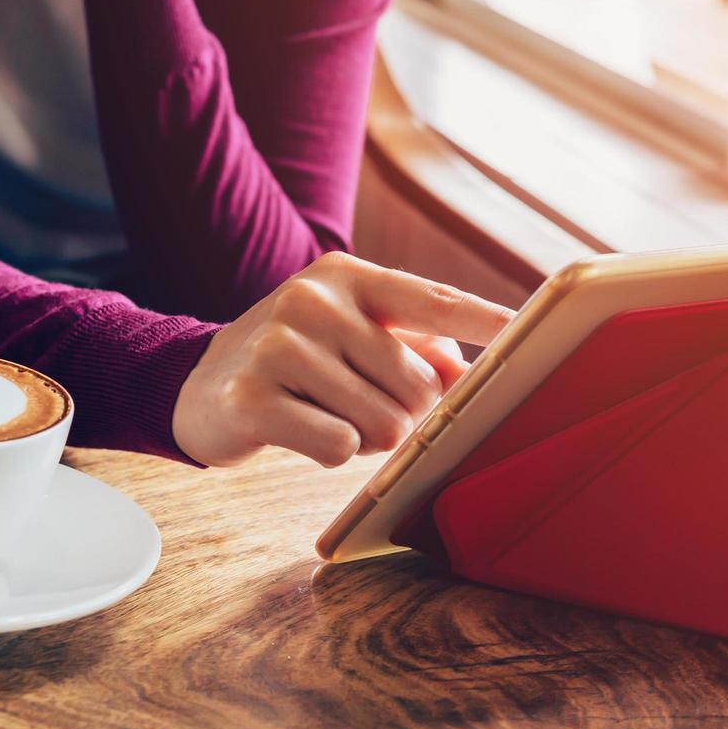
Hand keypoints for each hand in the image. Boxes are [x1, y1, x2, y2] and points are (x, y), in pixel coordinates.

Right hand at [173, 253, 514, 467]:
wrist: (198, 385)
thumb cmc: (296, 361)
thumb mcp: (351, 335)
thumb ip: (415, 348)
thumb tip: (467, 381)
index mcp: (346, 276)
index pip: (431, 300)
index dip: (484, 320)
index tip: (529, 331)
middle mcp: (312, 300)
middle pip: (416, 385)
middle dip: (406, 413)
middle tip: (364, 406)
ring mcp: (278, 346)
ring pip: (381, 422)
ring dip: (367, 436)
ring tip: (328, 414)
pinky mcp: (253, 397)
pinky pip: (338, 447)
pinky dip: (332, 452)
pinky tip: (303, 430)